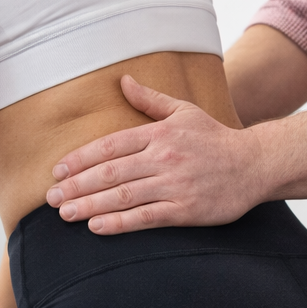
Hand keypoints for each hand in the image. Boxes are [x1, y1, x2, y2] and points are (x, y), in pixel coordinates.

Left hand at [45, 76, 268, 234]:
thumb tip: (122, 80)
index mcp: (158, 134)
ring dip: (90, 206)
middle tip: (51, 198)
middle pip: (110, 173)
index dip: (80, 159)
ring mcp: (174, 185)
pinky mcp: (186, 210)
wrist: (254, 164)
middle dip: (77, 186)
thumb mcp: (183, 111)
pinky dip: (119, 223)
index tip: (58, 170)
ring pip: (123, 196)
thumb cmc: (214, 138)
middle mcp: (163, 158)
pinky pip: (146, 217)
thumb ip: (150, 99)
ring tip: (65, 214)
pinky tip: (97, 226)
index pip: (110, 146)